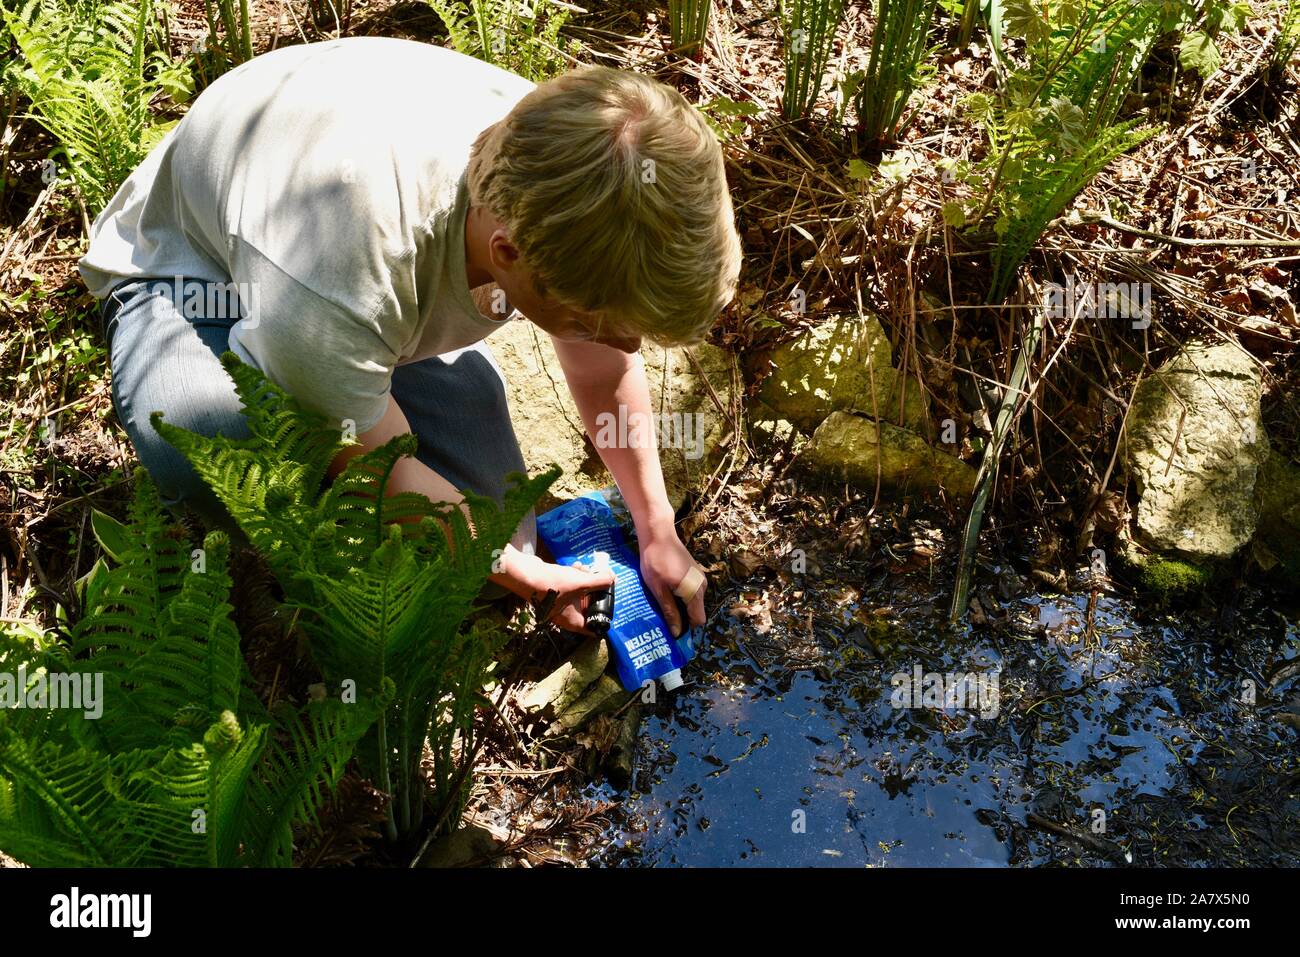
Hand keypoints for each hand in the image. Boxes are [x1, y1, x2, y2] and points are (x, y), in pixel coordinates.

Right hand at [489, 546, 614, 635]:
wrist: (525, 574)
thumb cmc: (552, 584)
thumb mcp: (581, 582)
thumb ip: (599, 581)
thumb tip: (613, 578)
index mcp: (572, 622)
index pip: (592, 628)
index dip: (602, 620)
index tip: (611, 609)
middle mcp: (564, 616)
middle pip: (586, 608)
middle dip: (595, 593)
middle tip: (602, 583)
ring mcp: (557, 605)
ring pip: (577, 595)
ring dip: (584, 582)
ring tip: (587, 570)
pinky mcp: (551, 593)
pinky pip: (568, 588)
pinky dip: (574, 578)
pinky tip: (576, 566)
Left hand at [638, 526, 705, 637]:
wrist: (658, 534)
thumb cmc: (656, 561)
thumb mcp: (659, 589)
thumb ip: (670, 611)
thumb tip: (677, 632)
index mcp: (694, 591)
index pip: (699, 620)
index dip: (686, 627)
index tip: (672, 628)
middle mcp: (702, 585)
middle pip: (696, 611)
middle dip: (682, 616)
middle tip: (662, 615)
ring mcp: (699, 577)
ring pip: (693, 601)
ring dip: (680, 604)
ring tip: (662, 600)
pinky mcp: (694, 571)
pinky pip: (691, 590)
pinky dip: (681, 594)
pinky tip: (666, 589)